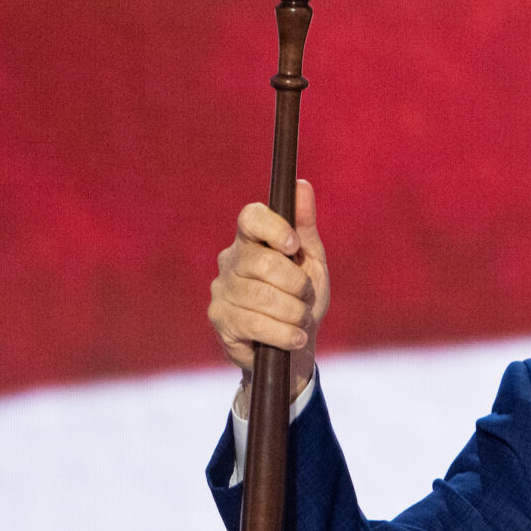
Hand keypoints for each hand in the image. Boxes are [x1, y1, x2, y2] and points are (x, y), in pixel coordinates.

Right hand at [208, 179, 329, 410]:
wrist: (293, 346)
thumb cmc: (301, 298)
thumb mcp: (311, 262)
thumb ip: (305, 226)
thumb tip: (302, 185)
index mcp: (252, 240)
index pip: (251, 217)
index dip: (274, 228)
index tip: (295, 247)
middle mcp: (231, 261)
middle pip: (262, 262)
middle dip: (296, 284)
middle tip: (305, 297)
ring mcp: (221, 290)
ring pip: (261, 296)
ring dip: (293, 313)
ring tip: (301, 321)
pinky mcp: (220, 320)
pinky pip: (255, 324)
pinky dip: (284, 333)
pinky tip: (295, 338)